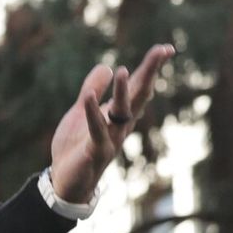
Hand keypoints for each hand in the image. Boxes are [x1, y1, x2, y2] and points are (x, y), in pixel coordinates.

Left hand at [48, 44, 174, 203]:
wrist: (65, 184)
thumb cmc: (76, 149)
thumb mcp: (81, 113)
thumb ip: (93, 90)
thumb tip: (107, 66)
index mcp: (119, 115)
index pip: (139, 88)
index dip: (151, 68)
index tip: (166, 48)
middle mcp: (120, 126)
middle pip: (139, 96)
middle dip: (149, 73)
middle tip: (161, 52)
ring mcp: (111, 139)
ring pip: (122, 114)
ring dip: (123, 93)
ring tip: (123, 70)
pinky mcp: (95, 152)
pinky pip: (96, 131)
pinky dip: (92, 114)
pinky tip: (88, 97)